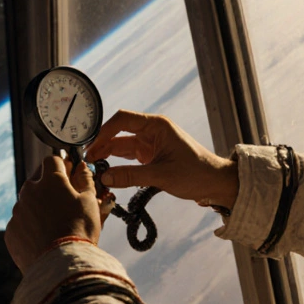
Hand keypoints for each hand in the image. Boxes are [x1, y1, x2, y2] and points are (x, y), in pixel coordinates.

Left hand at [5, 156, 101, 270]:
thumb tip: (83, 169)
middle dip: (49, 186)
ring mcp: (17, 212)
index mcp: (50, 180)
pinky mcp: (11, 231)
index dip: (63, 165)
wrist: (60, 265)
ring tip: (55, 223)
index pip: (53, 160)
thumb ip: (86, 180)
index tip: (70, 174)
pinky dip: (30, 226)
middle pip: (37, 180)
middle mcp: (29, 192)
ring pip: (28, 202)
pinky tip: (44, 237)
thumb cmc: (79, 231)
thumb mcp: (90, 202)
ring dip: (39, 207)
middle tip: (63, 199)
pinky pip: (21, 223)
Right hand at [86, 110, 238, 207]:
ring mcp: (151, 144)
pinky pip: (129, 158)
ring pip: (122, 147)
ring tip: (93, 168)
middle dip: (102, 146)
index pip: (122, 120)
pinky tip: (107, 173)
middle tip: (87, 162)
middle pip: (119, 134)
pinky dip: (118, 165)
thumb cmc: (196, 173)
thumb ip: (130, 176)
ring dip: (108, 156)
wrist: (216, 183)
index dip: (104, 131)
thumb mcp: (161, 176)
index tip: (91, 146)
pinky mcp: (151, 157)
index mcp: (156, 126)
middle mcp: (152, 131)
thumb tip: (104, 178)